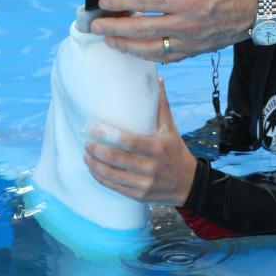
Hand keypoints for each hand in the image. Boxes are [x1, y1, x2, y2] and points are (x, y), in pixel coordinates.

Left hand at [84, 85, 197, 204]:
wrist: (189, 184)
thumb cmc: (176, 152)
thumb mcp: (171, 129)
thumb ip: (162, 106)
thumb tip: (158, 79)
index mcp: (158, 147)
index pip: (128, 142)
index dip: (107, 135)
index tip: (91, 129)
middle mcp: (151, 166)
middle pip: (117, 159)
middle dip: (97, 151)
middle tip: (86, 143)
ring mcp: (145, 183)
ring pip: (113, 175)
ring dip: (95, 165)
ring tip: (86, 156)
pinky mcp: (139, 195)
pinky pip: (115, 187)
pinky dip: (101, 178)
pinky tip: (94, 170)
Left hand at [94, 0, 258, 62]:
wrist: (258, 7)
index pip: (144, 1)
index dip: (120, 2)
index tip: (103, 3)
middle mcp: (186, 23)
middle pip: (141, 28)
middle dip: (114, 27)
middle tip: (95, 26)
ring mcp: (191, 40)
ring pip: (151, 49)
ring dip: (127, 46)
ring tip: (110, 41)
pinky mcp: (196, 50)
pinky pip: (168, 57)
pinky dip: (149, 56)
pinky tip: (136, 51)